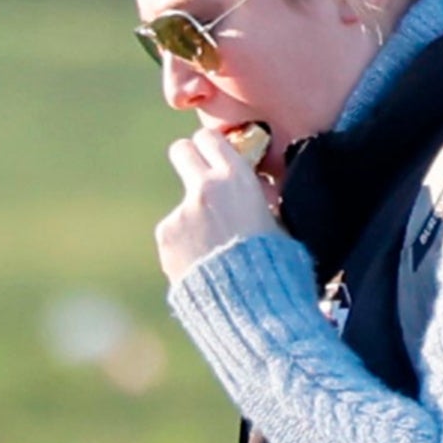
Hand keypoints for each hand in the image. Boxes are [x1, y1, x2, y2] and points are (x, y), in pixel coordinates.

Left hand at [153, 121, 282, 285]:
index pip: (210, 138)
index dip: (212, 148)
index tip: (215, 158)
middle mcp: (203, 188)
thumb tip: (255, 190)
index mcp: (236, 177)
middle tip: (199, 181)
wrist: (250, 304)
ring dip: (193, 220)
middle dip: (189, 160)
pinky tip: (204, 266)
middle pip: (181, 150)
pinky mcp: (166, 237)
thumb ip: (258, 198)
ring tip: (216, 252)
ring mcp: (180, 212)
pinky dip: (186, 247)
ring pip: (182, 204)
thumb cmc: (275, 265)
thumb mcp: (277, 221)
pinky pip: (175, 235)